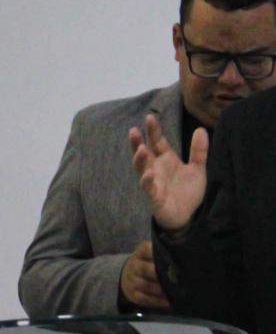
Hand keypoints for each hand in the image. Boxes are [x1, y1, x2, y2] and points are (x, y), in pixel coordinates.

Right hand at [118, 238, 169, 309]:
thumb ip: (166, 253)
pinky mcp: (132, 294)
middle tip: (175, 277)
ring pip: (145, 285)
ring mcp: (131, 280)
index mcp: (141, 253)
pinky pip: (144, 298)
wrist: (128, 276)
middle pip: (144, 269)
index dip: (157, 253)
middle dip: (159, 273)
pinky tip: (168, 302)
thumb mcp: (153, 255)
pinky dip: (157, 301)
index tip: (172, 258)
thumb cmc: (149, 264)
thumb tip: (185, 254)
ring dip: (160, 289)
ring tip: (175, 291)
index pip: (147, 249)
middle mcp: (134, 265)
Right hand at [129, 115, 207, 231]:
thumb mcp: (197, 169)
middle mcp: (155, 168)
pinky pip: (148, 188)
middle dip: (137, 142)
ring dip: (139, 159)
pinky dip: (147, 181)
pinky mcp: (154, 197)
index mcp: (165, 160)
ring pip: (141, 169)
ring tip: (141, 149)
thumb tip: (201, 129)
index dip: (153, 130)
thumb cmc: (188, 191)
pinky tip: (148, 174)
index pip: (157, 142)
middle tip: (133, 130)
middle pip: (143, 153)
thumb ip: (199, 151)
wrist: (188, 216)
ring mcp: (153, 182)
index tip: (150, 117)